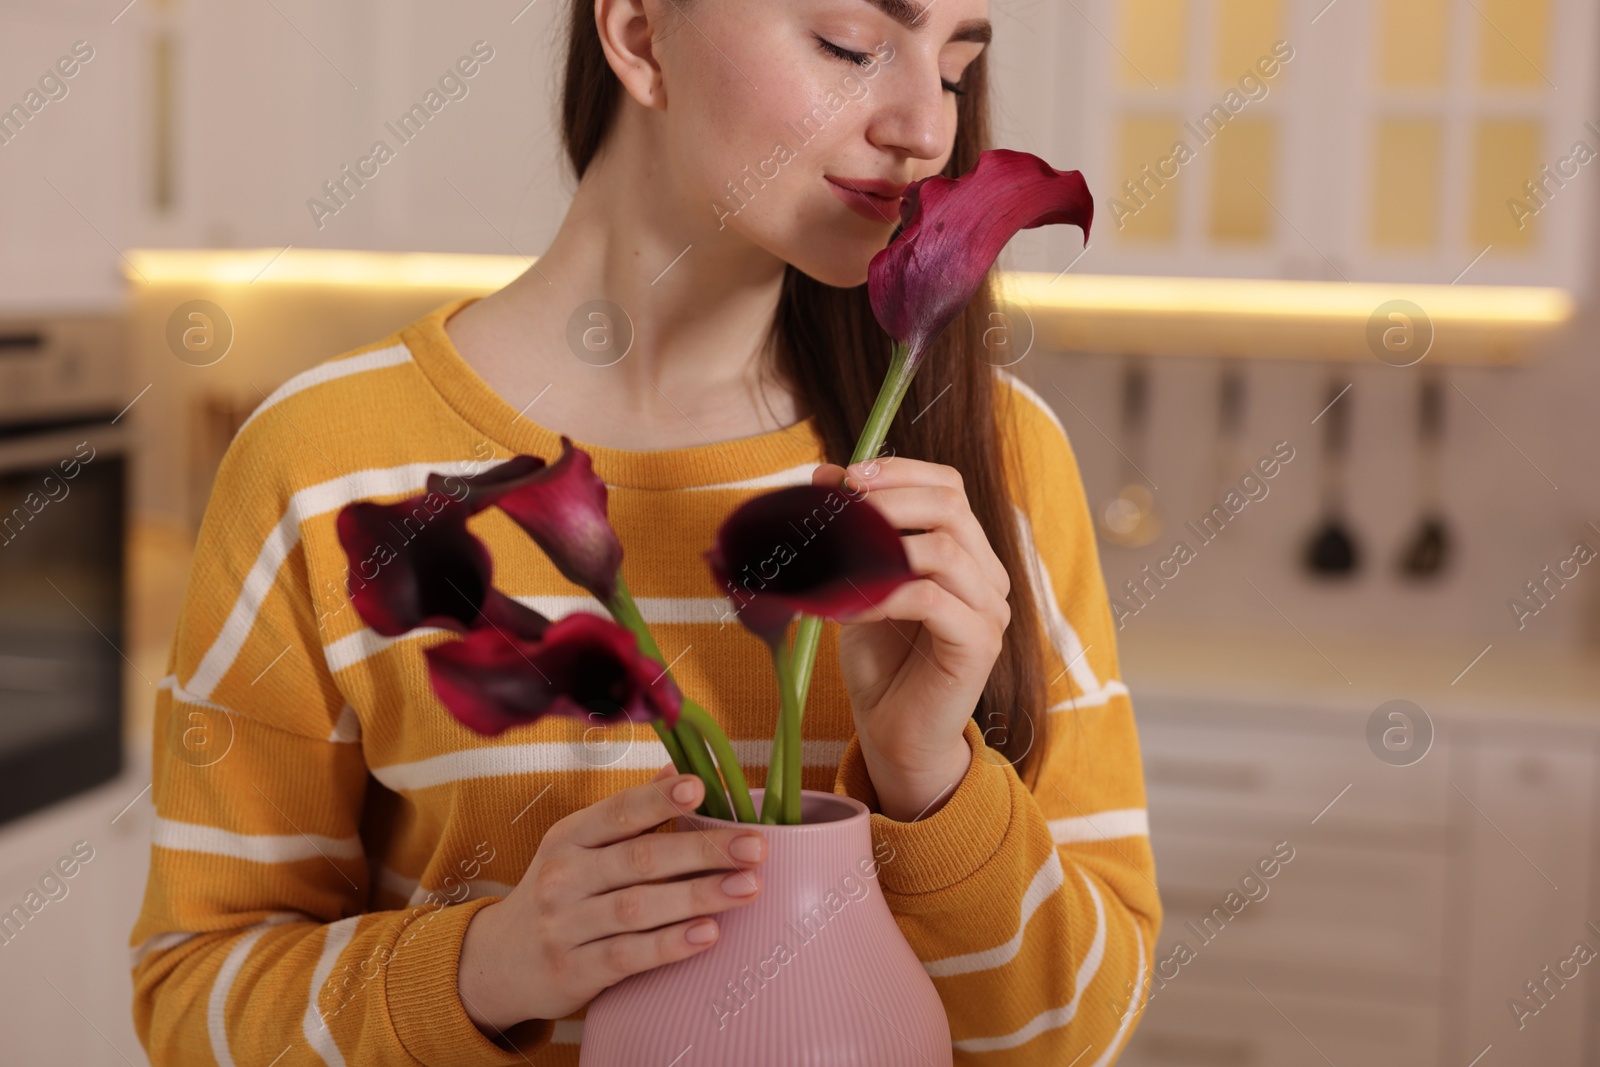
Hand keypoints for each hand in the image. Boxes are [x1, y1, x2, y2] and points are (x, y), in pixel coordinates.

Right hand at [457, 766, 766, 1033]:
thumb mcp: (579, 847)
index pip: (619, 811)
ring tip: (748, 887)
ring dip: (698, 896)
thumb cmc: (558, 894)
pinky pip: (628, 955)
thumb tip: (678, 768)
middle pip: (639, 859)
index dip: (659, 798)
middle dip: (702, 851)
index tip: (700, 788)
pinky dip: (670, 944)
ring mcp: (566, 926)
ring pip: (638, 907)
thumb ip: (629, 813)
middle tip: (755, 846)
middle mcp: (564, 877)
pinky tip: (708, 934)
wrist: (496, 963)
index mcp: (569, 837)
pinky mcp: (574, 971)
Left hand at [813, 456, 1007, 820]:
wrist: (895, 734)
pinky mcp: (978, 644)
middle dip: (889, 498)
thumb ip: (853, 535)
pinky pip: (930, 600)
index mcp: (967, 553)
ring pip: (944, 549)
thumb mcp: (860, 585)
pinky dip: (881, 595)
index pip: (949, 487)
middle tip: (839, 508)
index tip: (846, 476)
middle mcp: (988, 575)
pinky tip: (845, 609)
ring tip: (837, 558)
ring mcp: (989, 610)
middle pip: (950, 506)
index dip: (899, 472)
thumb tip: (825, 474)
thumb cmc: (880, 661)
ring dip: (882, 545)